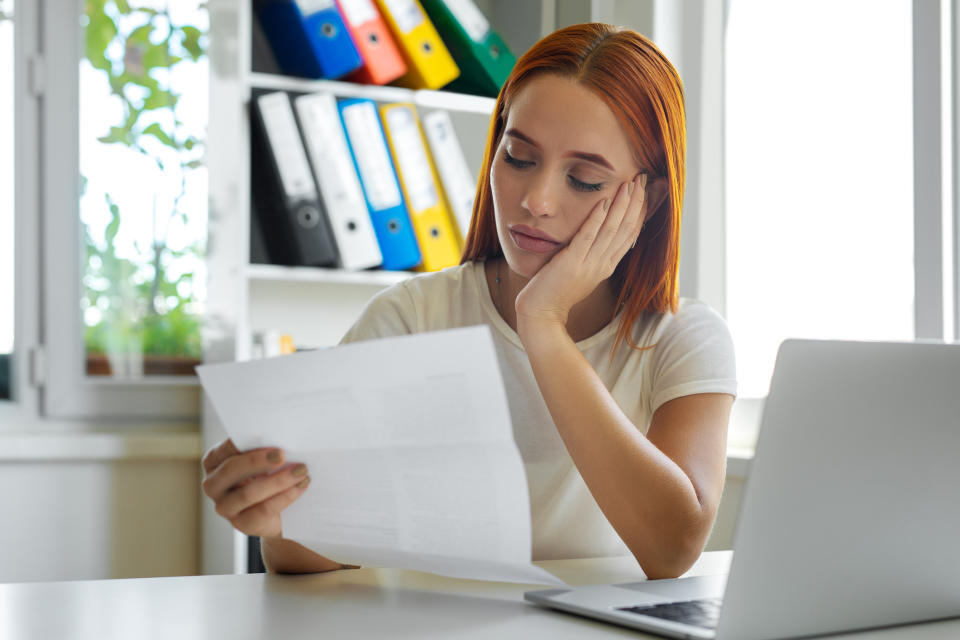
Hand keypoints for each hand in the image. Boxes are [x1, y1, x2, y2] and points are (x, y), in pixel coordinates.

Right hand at [201, 438, 310, 539]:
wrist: (277, 513)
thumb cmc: (267, 476)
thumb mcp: (261, 461)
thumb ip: (263, 451)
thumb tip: (281, 440)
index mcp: (214, 463)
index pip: (224, 450)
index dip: (243, 442)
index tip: (264, 436)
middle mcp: (213, 485)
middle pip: (230, 471)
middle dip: (257, 461)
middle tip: (282, 455)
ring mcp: (225, 507)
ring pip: (248, 493)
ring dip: (278, 480)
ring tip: (301, 471)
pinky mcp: (242, 524)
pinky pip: (264, 510)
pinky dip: (285, 496)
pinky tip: (301, 485)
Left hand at [515, 173, 647, 329]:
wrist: (542, 315)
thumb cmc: (557, 292)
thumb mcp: (581, 271)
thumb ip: (591, 254)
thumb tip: (597, 236)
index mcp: (607, 265)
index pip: (631, 234)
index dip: (640, 211)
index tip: (645, 190)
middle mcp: (603, 264)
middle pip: (627, 229)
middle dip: (636, 202)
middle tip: (642, 178)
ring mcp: (589, 264)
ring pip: (612, 230)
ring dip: (622, 205)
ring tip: (629, 184)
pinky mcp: (571, 263)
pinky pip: (587, 237)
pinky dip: (596, 218)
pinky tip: (603, 201)